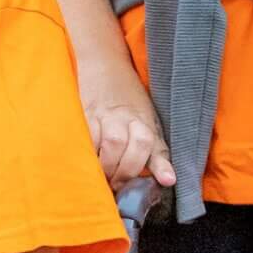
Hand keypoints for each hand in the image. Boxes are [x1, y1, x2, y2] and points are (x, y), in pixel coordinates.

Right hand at [81, 57, 174, 192]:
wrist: (105, 66)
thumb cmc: (131, 101)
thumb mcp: (149, 123)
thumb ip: (156, 153)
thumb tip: (169, 181)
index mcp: (143, 119)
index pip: (150, 142)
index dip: (158, 165)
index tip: (165, 181)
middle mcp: (124, 116)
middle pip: (125, 145)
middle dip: (123, 172)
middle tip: (117, 186)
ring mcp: (102, 114)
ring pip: (107, 142)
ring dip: (104, 166)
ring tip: (102, 179)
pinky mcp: (83, 114)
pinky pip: (84, 137)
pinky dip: (86, 154)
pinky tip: (86, 164)